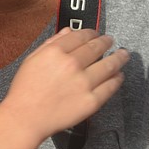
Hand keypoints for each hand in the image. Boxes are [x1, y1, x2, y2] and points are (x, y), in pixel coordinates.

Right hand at [0, 28, 128, 142]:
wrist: (26, 117)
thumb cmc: (25, 89)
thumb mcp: (32, 59)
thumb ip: (50, 43)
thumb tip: (67, 31)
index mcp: (55, 51)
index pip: (80, 35)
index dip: (91, 32)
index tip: (95, 33)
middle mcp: (71, 64)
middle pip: (97, 48)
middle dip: (106, 42)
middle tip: (110, 41)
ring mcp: (84, 82)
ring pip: (109, 65)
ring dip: (119, 58)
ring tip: (123, 55)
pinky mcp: (92, 100)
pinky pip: (110, 86)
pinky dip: (117, 79)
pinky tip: (119, 76)